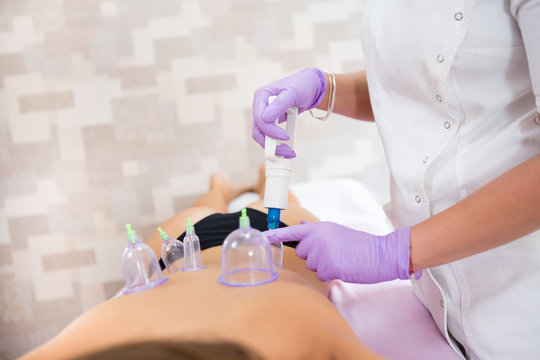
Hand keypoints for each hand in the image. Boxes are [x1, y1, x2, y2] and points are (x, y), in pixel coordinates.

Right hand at [252, 68, 325, 157]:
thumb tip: (265, 118)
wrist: (310, 87)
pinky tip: (288, 148)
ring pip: (263, 136)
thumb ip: (279, 104)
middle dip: (271, 144)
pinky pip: (270, 136)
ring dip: (274, 147)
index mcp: (261, 96)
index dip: (271, 131)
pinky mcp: (271, 122)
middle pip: (258, 131)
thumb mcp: (293, 93)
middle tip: (287, 151)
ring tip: (290, 152)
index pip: (259, 119)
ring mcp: (265, 114)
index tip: (286, 137)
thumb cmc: (302, 85)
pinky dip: (278, 144)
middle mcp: (260, 106)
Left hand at [263, 221, 421, 282]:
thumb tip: (302, 224)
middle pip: (302, 253)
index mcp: (320, 228)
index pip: (293, 231)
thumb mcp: (337, 232)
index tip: (262, 237)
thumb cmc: (360, 244)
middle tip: (333, 254)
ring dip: (323, 267)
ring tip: (340, 260)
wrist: (381, 253)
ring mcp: (323, 253)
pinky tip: (343, 268)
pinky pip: (321, 276)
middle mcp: (318, 238)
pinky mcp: (329, 267)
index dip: (275, 235)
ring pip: (311, 266)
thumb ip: (317, 231)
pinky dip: (331, 275)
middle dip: (314, 257)